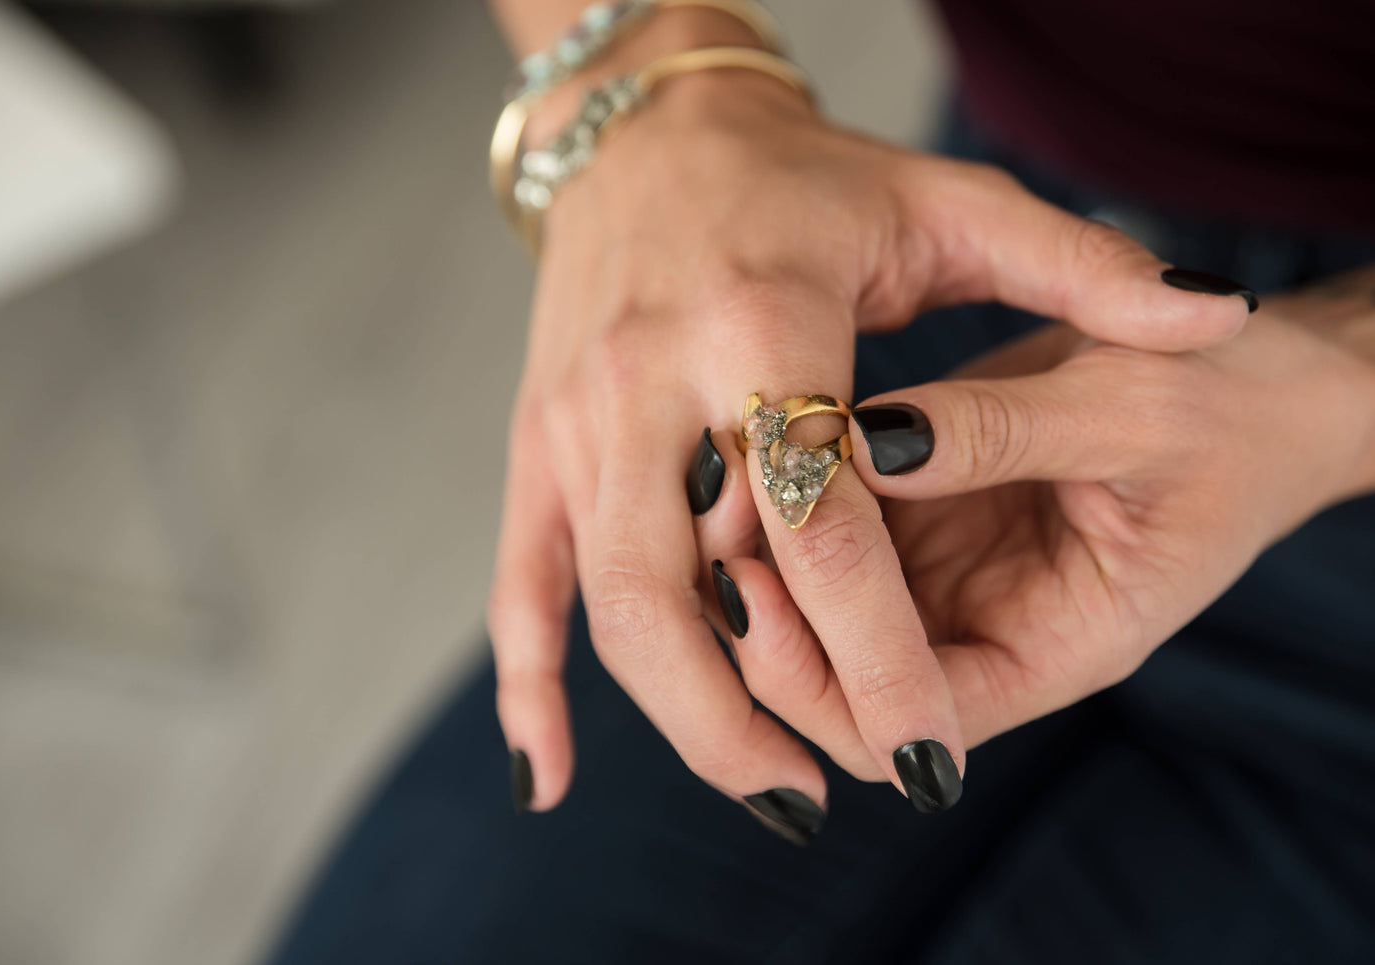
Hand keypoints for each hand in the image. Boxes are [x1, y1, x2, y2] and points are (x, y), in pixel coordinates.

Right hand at [489, 64, 1254, 821]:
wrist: (645, 133)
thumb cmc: (805, 177)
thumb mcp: (947, 201)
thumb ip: (1081, 263)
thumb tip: (1213, 312)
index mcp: (762, 326)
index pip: (825, 523)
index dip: (881, 652)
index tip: (937, 754)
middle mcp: (654, 382)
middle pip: (698, 585)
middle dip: (766, 711)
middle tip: (839, 800)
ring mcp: (581, 420)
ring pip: (614, 601)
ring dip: (681, 717)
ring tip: (767, 785)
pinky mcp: (539, 443)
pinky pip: (524, 582)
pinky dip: (533, 687)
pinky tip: (555, 777)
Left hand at [715, 267, 1374, 765]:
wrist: (1266, 370)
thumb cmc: (1232, 405)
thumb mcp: (1131, 412)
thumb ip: (1000, 433)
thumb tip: (858, 441)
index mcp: (1060, 642)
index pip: (915, 725)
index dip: (828, 682)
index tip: (760, 593)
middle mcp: (991, 624)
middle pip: (848, 688)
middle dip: (774, 641)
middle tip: (713, 552)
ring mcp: (955, 567)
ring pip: (830, 613)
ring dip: (771, 574)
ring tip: (712, 497)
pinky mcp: (932, 504)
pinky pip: (841, 530)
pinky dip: (795, 508)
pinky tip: (751, 452)